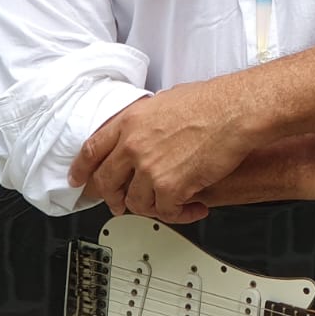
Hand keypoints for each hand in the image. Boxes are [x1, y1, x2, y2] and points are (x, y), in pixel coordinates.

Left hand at [69, 81, 249, 222]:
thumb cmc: (211, 102)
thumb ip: (146, 122)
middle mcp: (133, 145)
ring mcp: (149, 168)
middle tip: (120, 204)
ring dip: (154, 207)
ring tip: (172, 203)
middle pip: (107, 183)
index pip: (92, 150)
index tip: (79, 180)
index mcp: (129, 122)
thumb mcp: (165, 101)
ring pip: (136, 202)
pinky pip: (166, 212)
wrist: (235, 112)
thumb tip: (147, 132)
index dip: (82, 169)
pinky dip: (180, 214)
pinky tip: (193, 207)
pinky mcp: (170, 187)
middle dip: (112, 198)